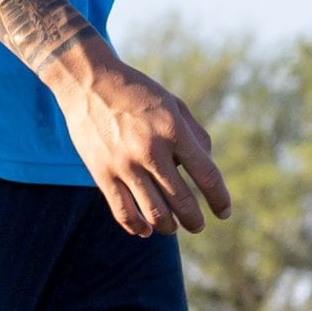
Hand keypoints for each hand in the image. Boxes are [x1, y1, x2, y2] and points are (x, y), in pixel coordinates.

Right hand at [51, 41, 231, 235]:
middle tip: (198, 225)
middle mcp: (150, 150)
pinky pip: (123, 212)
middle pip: (183, 202)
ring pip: (155, 214)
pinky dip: (137, 227)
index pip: (207, 175)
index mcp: (173, 130)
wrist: (87, 81)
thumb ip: (196, 136)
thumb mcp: (173, 104)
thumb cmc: (136, 92)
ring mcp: (124, 164)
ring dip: (169, 227)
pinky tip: (145, 229)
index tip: (224, 212)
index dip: (220, 199)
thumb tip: (207, 168)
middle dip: (195, 221)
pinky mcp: (102, 173)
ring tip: (172, 226)